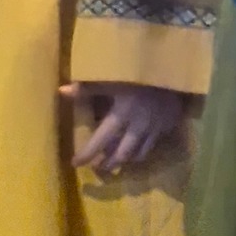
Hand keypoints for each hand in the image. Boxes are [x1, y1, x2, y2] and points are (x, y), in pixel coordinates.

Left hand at [64, 82, 185, 176]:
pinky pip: (155, 144)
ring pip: (140, 154)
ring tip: (117, 163)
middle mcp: (138, 128)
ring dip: (126, 161)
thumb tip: (61, 91)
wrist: (174, 66)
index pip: (100, 141)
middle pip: (121, 154)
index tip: (75, 163)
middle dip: (108, 164)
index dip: (87, 154)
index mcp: (120, 116)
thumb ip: (86, 87)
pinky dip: (144, 149)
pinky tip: (139, 148)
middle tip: (98, 169)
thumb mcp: (110, 77)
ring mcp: (156, 129)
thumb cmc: (137, 71)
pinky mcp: (169, 126)